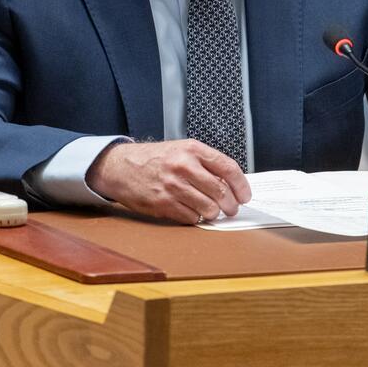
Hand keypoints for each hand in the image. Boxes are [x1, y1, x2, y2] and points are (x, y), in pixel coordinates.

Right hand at [86, 139, 251, 224]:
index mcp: (192, 149)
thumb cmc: (155, 159)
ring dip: (214, 213)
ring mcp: (173, 186)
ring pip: (208, 207)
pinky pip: (191, 217)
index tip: (245, 195)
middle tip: (231, 208)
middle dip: (231, 205)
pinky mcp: (163, 203)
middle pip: (221, 191)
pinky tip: (192, 211)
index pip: (228, 168)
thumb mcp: (182, 150)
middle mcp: (183, 166)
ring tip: (211, 210)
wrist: (122, 167)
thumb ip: (206, 163)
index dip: (242, 185)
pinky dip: (196, 217)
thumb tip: (232, 183)